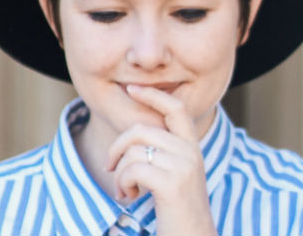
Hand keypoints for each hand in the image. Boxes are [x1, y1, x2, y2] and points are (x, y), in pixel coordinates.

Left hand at [105, 85, 216, 235]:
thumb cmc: (177, 213)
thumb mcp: (174, 176)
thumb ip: (162, 153)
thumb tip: (133, 135)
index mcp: (192, 148)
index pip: (175, 108)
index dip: (152, 96)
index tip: (131, 89)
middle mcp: (191, 153)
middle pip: (140, 130)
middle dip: (117, 149)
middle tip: (110, 169)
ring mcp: (184, 167)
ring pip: (133, 152)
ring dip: (119, 173)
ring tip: (125, 191)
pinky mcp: (172, 184)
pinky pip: (133, 170)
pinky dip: (123, 184)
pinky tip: (129, 197)